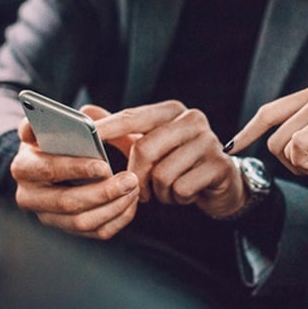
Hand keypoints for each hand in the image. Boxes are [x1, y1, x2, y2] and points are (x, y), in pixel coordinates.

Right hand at [11, 108, 139, 239]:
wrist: (47, 162)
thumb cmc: (54, 140)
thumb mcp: (49, 124)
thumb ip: (56, 116)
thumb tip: (77, 115)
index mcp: (23, 167)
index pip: (48, 170)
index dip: (76, 169)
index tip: (104, 165)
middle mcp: (29, 197)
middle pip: (67, 203)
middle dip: (102, 192)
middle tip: (130, 180)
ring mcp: (48, 217)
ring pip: (82, 222)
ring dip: (113, 207)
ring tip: (134, 188)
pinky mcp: (67, 229)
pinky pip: (96, 232)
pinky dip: (117, 218)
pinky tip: (131, 202)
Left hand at [93, 100, 245, 218]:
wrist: (221, 182)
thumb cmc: (179, 162)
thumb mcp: (149, 142)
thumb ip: (120, 129)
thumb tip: (86, 112)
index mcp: (171, 110)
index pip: (132, 117)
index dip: (108, 128)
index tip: (88, 136)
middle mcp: (192, 120)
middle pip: (145, 148)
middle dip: (136, 175)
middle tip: (139, 189)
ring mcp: (209, 142)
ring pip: (162, 173)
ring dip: (159, 191)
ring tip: (167, 190)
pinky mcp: (220, 166)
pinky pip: (182, 188)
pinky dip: (177, 198)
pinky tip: (184, 194)